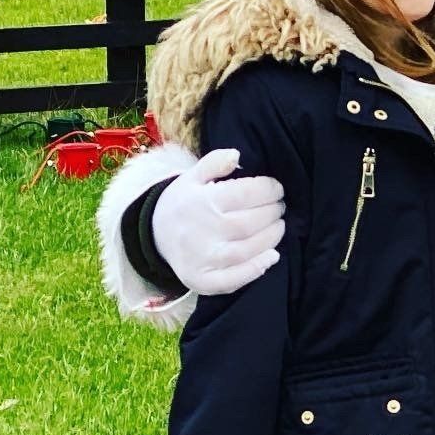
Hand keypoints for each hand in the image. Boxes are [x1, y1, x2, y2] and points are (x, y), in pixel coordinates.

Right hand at [151, 147, 286, 294]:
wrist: (154, 235)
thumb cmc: (183, 204)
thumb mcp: (192, 177)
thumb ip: (214, 162)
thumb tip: (236, 155)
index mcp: (203, 201)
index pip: (247, 193)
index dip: (269, 189)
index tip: (277, 189)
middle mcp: (205, 230)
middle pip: (252, 222)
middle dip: (273, 212)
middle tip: (280, 208)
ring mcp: (204, 258)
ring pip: (249, 248)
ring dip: (272, 237)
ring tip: (279, 226)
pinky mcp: (204, 280)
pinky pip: (235, 278)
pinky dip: (257, 268)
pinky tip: (273, 256)